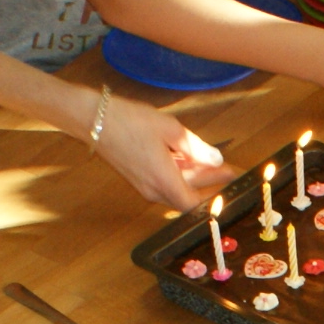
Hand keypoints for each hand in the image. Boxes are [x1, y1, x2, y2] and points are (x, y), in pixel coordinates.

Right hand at [93, 97, 230, 207]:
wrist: (94, 119)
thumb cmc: (131, 122)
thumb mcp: (171, 130)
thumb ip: (196, 148)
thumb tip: (216, 159)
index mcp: (163, 181)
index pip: (194, 204)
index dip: (213, 200)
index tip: (229, 189)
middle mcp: (153, 190)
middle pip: (188, 193)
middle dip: (209, 181)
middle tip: (229, 169)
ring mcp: (144, 185)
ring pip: (177, 185)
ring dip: (195, 175)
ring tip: (213, 159)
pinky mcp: (138, 177)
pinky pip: (164, 180)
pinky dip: (179, 171)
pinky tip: (188, 156)